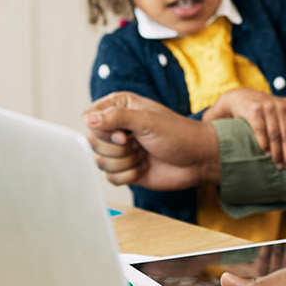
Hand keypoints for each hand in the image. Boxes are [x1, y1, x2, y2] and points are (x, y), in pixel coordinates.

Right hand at [83, 92, 220, 191]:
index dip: (103, 130)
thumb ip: (116, 117)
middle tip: (139, 143)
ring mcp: (120, 150)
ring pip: (100, 161)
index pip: (89, 118)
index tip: (124, 133)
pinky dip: (128, 175)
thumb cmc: (178, 134)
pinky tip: (144, 168)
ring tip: (143, 154)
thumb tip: (88, 119)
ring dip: (125, 162)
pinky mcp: (124, 170)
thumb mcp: (147, 120)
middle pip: (92, 142)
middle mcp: (116, 127)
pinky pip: (110, 178)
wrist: (197, 161)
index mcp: (119, 108)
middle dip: (117, 148)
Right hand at [209, 88, 285, 167]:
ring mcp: (266, 108)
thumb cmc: (268, 105)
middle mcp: (280, 106)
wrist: (243, 97)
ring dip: (277, 152)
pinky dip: (264, 143)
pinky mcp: (253, 111)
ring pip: (275, 135)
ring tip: (278, 163)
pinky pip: (260, 130)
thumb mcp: (285, 102)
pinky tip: (266, 152)